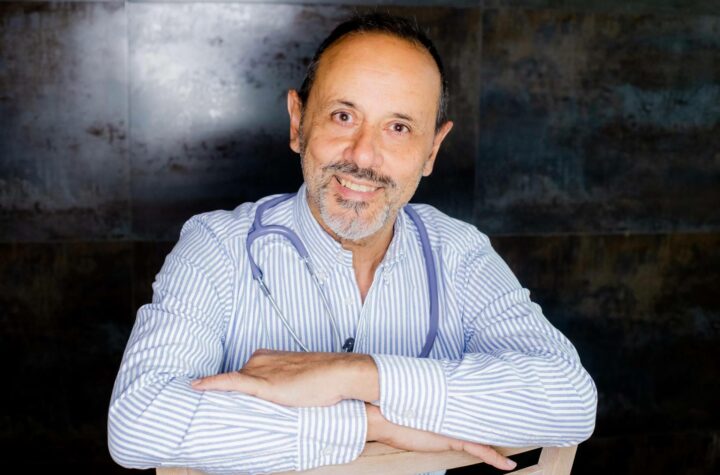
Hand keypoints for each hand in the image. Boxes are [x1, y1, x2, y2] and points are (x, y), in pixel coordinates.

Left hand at [190, 349, 377, 406]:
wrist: (337, 374)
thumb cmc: (322, 378)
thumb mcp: (297, 377)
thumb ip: (280, 383)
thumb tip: (278, 395)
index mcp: (265, 356)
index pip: (243, 375)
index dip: (238, 388)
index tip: (225, 395)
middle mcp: (259, 360)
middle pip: (237, 382)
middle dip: (238, 396)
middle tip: (244, 407)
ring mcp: (260, 371)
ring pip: (234, 386)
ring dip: (228, 397)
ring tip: (237, 407)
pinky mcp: (263, 384)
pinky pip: (231, 382)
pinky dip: (212, 383)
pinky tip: (197, 386)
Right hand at [366, 404, 516, 470]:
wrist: (381, 416)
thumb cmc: (391, 415)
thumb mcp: (411, 411)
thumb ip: (425, 409)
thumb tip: (421, 406)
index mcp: (443, 409)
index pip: (469, 412)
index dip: (483, 414)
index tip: (496, 411)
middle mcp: (451, 416)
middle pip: (478, 419)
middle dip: (496, 421)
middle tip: (517, 423)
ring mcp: (452, 426)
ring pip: (481, 432)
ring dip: (496, 437)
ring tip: (516, 443)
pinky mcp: (452, 439)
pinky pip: (480, 449)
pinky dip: (494, 457)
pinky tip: (508, 464)